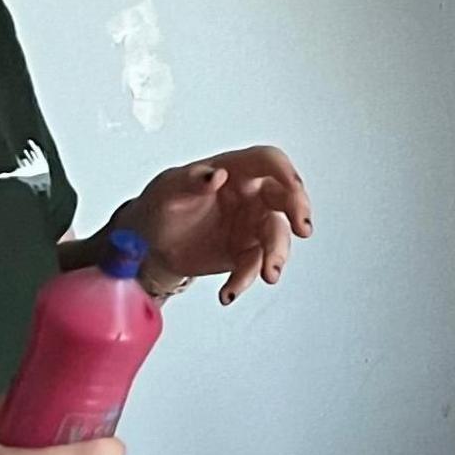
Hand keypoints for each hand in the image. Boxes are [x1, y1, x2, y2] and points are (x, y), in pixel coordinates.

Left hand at [113, 146, 312, 304]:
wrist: (152, 242)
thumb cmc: (162, 204)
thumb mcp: (168, 189)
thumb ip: (191, 180)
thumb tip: (217, 175)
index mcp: (235, 170)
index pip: (268, 162)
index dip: (285, 172)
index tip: (293, 188)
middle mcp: (251, 195)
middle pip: (286, 197)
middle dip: (299, 211)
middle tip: (302, 229)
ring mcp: (252, 225)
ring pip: (276, 237)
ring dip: (276, 256)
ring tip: (267, 275)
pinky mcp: (246, 252)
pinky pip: (255, 266)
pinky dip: (245, 280)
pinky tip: (228, 292)